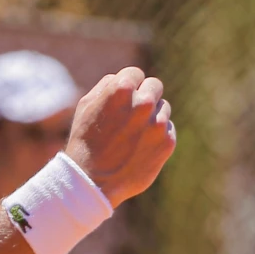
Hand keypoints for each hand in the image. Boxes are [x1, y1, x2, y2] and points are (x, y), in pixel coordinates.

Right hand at [63, 66, 175, 208]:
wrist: (93, 180)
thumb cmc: (86, 140)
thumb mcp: (86, 106)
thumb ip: (107, 86)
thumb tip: (122, 79)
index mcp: (122, 89)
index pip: (136, 73)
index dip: (128, 84)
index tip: (124, 96)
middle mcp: (143, 102)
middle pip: (155, 86)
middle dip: (144, 95)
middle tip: (133, 111)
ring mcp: (157, 123)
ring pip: (164, 108)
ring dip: (151, 116)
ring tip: (132, 134)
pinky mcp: (167, 142)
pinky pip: (168, 129)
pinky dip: (157, 135)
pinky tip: (140, 146)